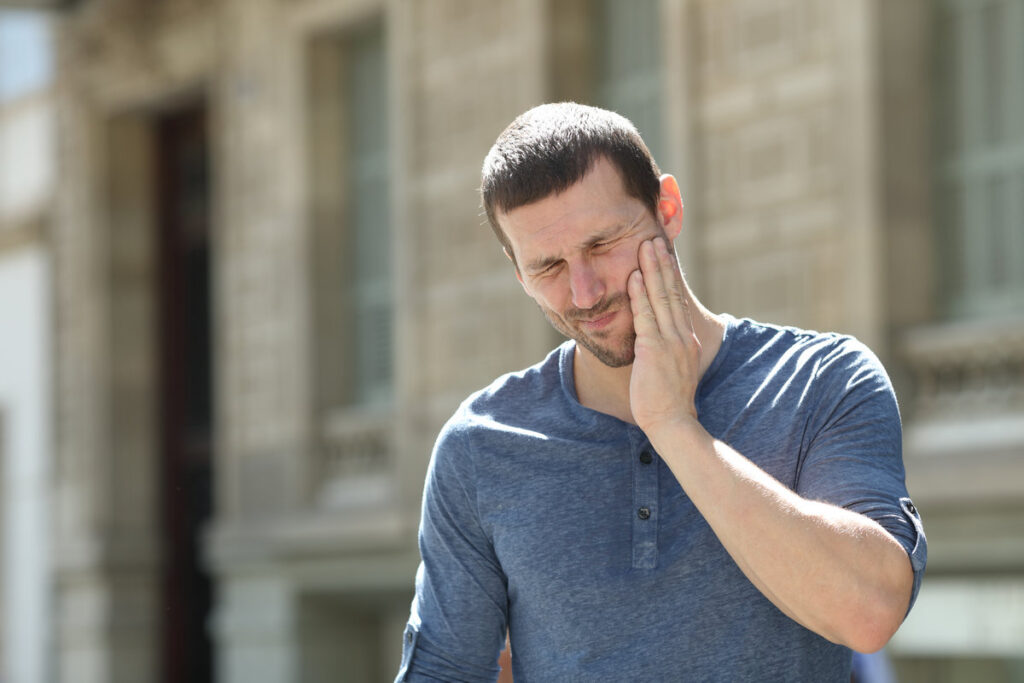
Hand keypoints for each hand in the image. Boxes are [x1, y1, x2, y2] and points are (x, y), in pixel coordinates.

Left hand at [627, 237, 701, 432]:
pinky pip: (646, 315)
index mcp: (687, 340)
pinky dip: (639, 294)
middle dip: (663, 264)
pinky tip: (632, 276)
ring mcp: (671, 342)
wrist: (671, 422)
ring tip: (646, 246)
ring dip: (652, 270)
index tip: (665, 256)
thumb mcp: (670, 370)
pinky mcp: (654, 349)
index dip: (670, 277)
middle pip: (672, 292)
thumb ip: (664, 352)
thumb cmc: (665, 402)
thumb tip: (651, 343)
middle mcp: (682, 336)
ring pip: (660, 297)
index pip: (677, 301)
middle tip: (656, 239)